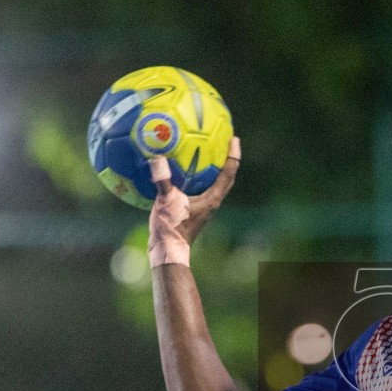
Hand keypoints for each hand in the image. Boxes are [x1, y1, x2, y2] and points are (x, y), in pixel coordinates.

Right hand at [147, 136, 240, 265]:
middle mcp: (211, 202)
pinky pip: (200, 188)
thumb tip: (157, 158)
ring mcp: (204, 207)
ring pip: (214, 183)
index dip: (233, 155)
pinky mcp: (194, 210)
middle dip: (228, 159)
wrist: (168, 251)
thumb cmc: (172, 228)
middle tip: (226, 142)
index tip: (234, 139)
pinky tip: (184, 170)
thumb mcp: (166, 202)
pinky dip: (197, 177)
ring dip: (214, 168)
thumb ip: (163, 180)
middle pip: (226, 177)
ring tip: (209, 152)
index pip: (228, 174)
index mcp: (211, 199)